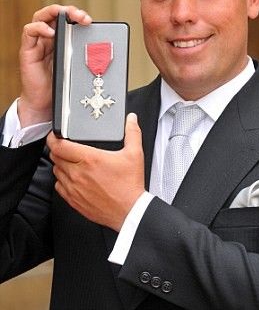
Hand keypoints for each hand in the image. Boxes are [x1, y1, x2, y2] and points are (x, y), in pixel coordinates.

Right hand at [18, 4, 91, 126]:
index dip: (78, 15)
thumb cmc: (62, 86)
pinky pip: (29, 31)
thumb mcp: (78, 69)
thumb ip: (88, 59)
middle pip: (55, 13)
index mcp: (62, 40)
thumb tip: (109, 54)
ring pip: (41, 17)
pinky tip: (50, 32)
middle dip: (69, 11)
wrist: (45, 104)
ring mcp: (38, 42)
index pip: (68, 19)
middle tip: (82, 17)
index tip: (89, 21)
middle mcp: (49, 38)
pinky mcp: (28, 50)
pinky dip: (39, 28)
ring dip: (54, 12)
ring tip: (67, 17)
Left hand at [47, 113, 144, 231]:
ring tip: (70, 161)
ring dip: (60, 164)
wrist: (130, 211)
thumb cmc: (130, 185)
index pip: (60, 146)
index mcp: (90, 159)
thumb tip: (131, 119)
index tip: (54, 135)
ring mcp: (74, 188)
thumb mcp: (134, 154)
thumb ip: (132, 133)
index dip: (53, 138)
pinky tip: (72, 178)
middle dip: (58, 149)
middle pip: (55, 157)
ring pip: (56, 171)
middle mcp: (78, 173)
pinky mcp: (74, 200)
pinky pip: (59, 187)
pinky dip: (62, 180)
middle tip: (65, 147)